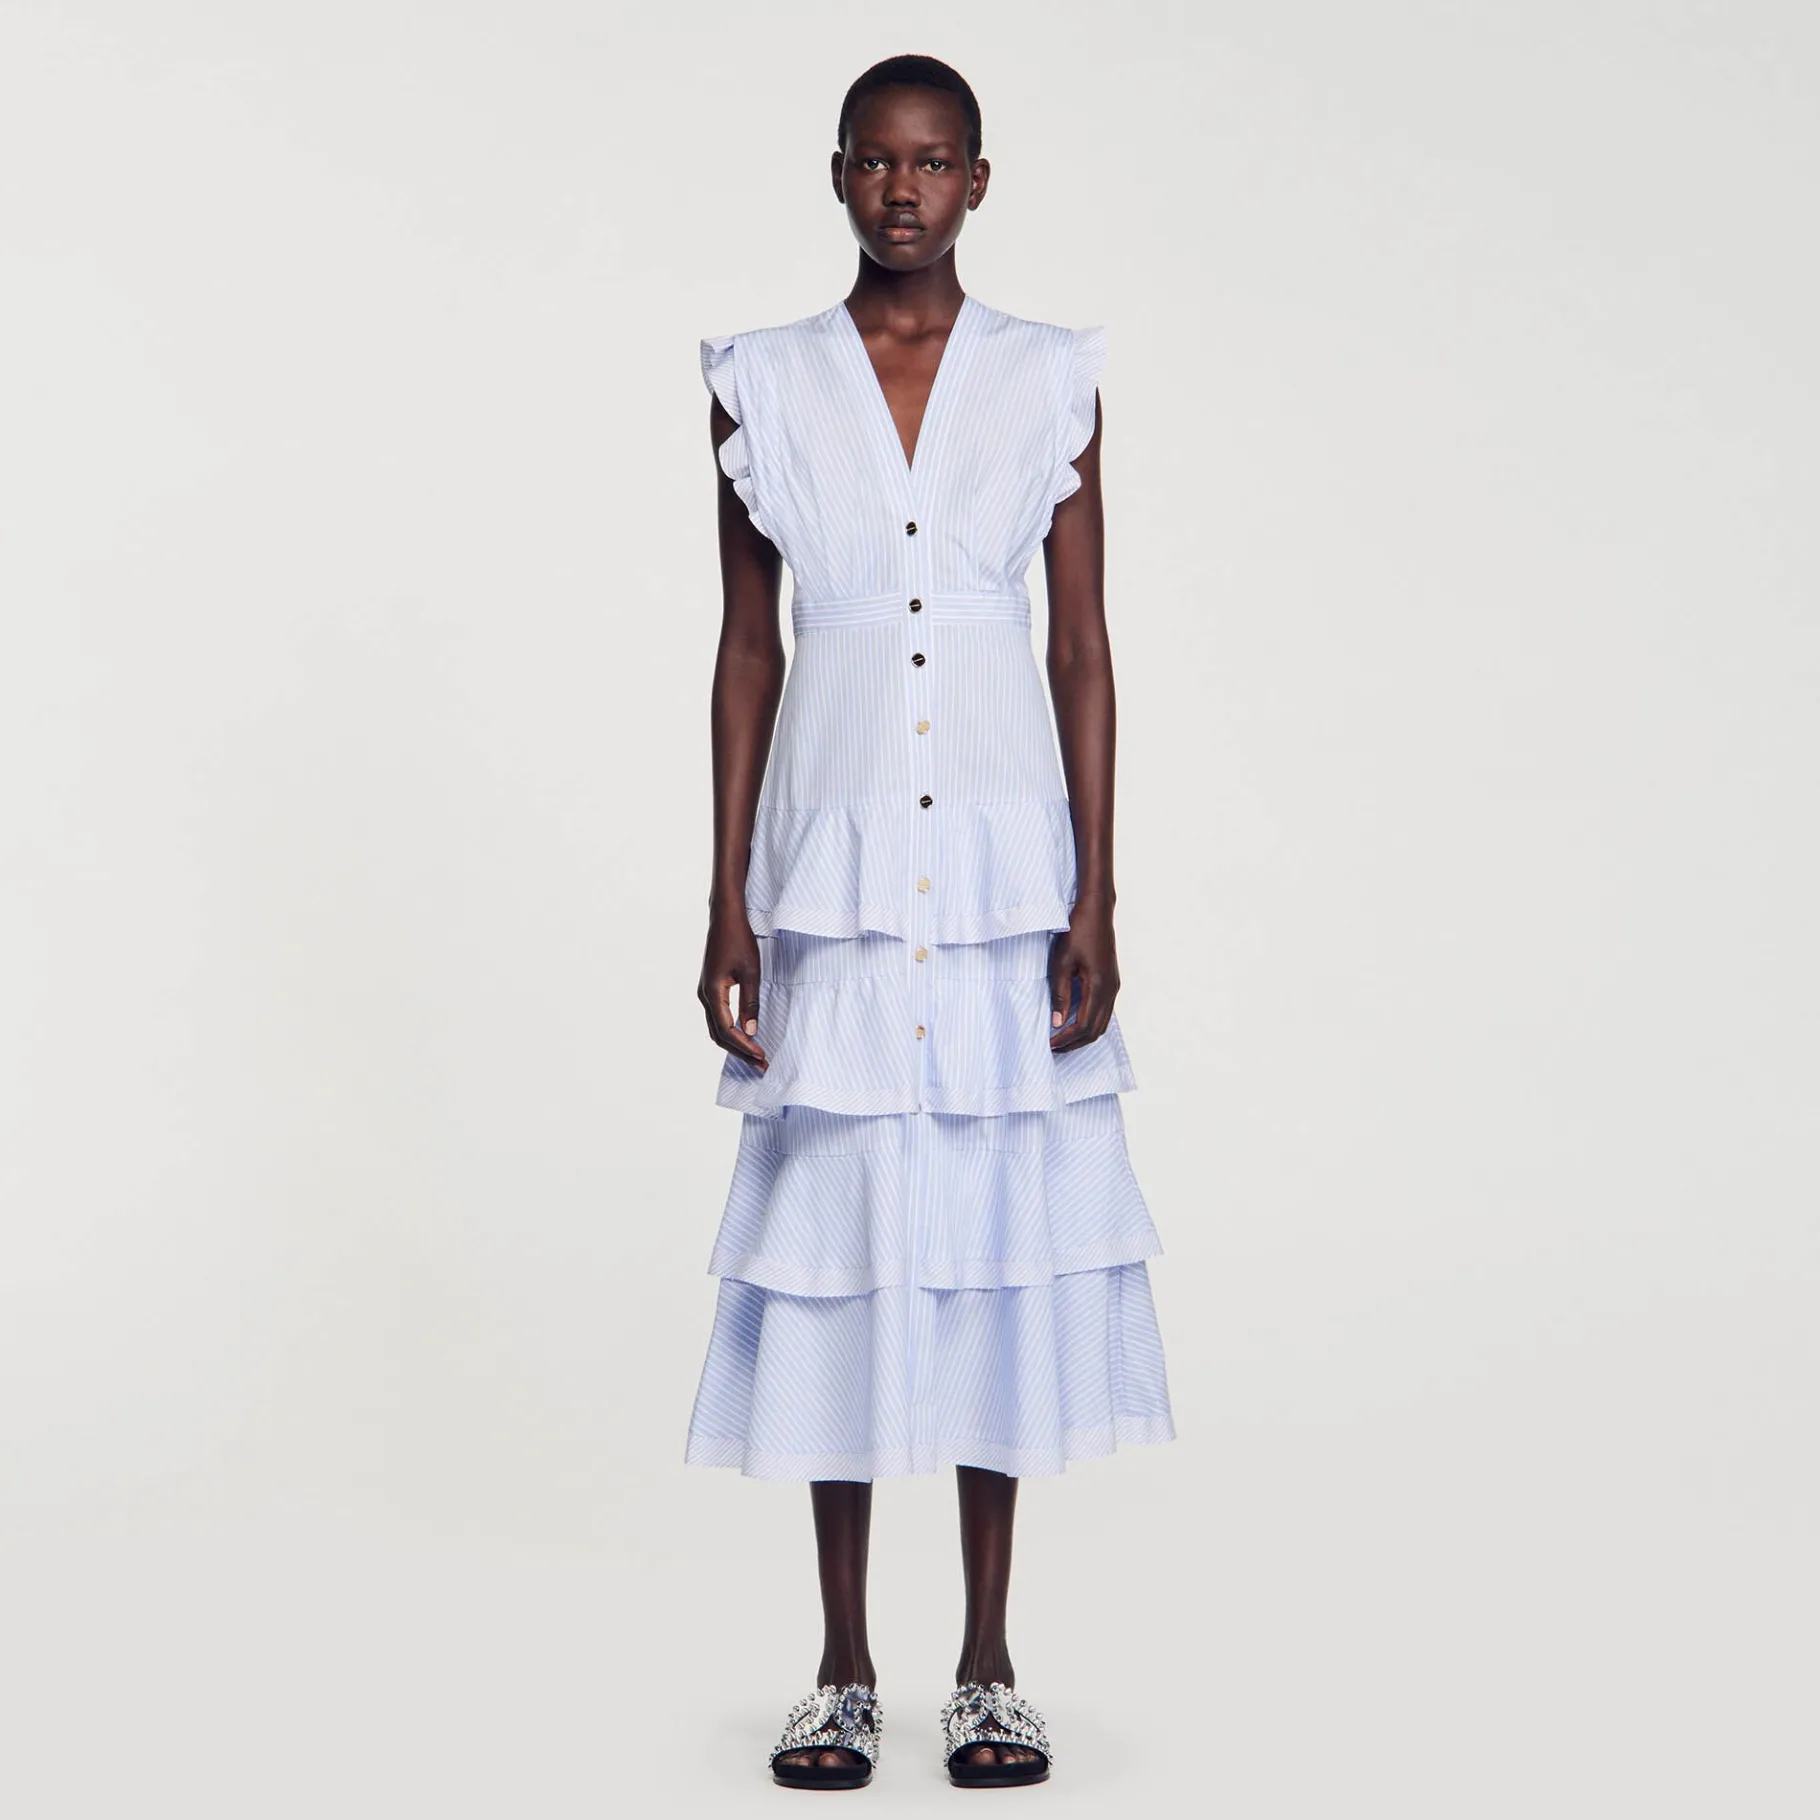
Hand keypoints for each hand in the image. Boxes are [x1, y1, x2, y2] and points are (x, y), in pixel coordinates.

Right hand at [698, 906, 766, 1068]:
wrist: (725, 917)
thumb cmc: (739, 940)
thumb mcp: (752, 972)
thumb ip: (751, 1003)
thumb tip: (751, 1031)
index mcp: (712, 993)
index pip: (727, 1030)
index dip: (744, 1046)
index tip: (762, 1056)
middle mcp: (705, 996)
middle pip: (719, 1035)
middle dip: (739, 1052)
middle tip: (761, 1065)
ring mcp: (706, 992)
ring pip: (717, 1028)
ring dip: (735, 1044)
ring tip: (755, 1055)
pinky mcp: (711, 988)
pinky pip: (718, 1017)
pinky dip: (730, 1031)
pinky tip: (745, 1035)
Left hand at [1049, 903, 1118, 1052]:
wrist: (1096, 911)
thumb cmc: (1077, 932)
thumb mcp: (1061, 962)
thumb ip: (1060, 994)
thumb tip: (1058, 1022)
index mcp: (1099, 987)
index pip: (1084, 1026)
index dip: (1066, 1039)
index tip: (1049, 1044)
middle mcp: (1110, 990)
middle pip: (1096, 1030)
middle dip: (1074, 1043)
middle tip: (1053, 1048)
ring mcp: (1113, 986)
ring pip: (1102, 1023)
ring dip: (1082, 1035)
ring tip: (1061, 1039)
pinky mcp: (1111, 982)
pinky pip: (1103, 1011)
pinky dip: (1089, 1023)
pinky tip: (1072, 1021)